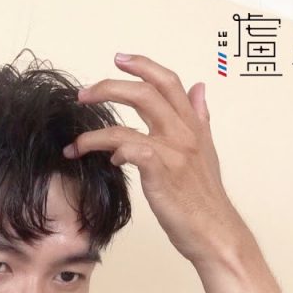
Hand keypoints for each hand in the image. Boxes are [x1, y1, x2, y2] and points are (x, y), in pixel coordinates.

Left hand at [64, 53, 250, 268]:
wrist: (216, 233)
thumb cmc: (205, 198)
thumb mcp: (207, 151)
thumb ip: (200, 118)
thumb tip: (200, 88)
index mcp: (193, 125)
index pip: (169, 82)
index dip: (143, 65)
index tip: (120, 59)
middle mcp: (185, 132)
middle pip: (145, 92)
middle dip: (109, 87)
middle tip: (84, 93)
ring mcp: (174, 150)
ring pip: (129, 121)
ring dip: (95, 130)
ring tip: (77, 142)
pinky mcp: (161, 171)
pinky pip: (128, 148)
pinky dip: (111, 150)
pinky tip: (108, 162)